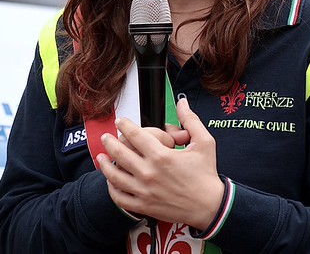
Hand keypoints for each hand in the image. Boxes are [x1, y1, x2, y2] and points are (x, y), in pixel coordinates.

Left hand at [97, 98, 224, 229]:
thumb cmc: (206, 175)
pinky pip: (120, 197)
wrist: (209, 206)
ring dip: (104, 164)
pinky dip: (112, 188)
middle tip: (106, 137)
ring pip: (115, 176)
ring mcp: (144, 191)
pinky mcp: (144, 205)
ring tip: (100, 157)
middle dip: (109, 142)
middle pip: (120, 153)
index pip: (135, 135)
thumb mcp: (204, 142)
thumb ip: (191, 120)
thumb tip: (183, 103)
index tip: (121, 122)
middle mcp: (149, 173)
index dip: (125, 125)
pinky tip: (111, 181)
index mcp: (162, 156)